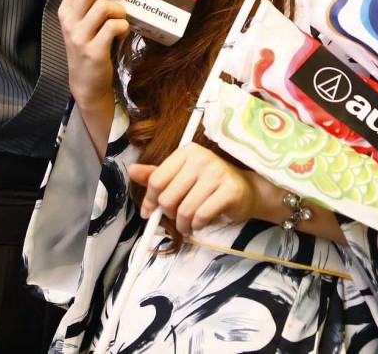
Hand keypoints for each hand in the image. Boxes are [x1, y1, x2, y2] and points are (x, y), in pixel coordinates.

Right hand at [58, 0, 130, 108]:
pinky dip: (125, 28)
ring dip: (121, 11)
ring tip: (121, 20)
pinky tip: (121, 36)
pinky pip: (116, 27)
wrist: (86, 83)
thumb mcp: (84, 22)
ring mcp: (79, 36)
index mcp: (66, 9)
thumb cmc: (90, 46)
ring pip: (105, 6)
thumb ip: (94, 2)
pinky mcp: (93, 50)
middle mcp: (69, 20)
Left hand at [129, 144, 260, 234]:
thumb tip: (131, 170)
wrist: (246, 191)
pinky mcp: (229, 190)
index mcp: (187, 151)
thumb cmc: (210, 185)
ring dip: (183, 225)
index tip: (150, 213)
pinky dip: (197, 226)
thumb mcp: (181, 178)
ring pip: (184, 210)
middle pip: (168, 197)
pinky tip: (200, 223)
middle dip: (169, 214)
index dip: (150, 201)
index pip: (156, 180)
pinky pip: (201, 216)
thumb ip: (157, 176)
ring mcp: (217, 172)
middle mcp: (202, 158)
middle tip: (177, 217)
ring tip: (189, 225)